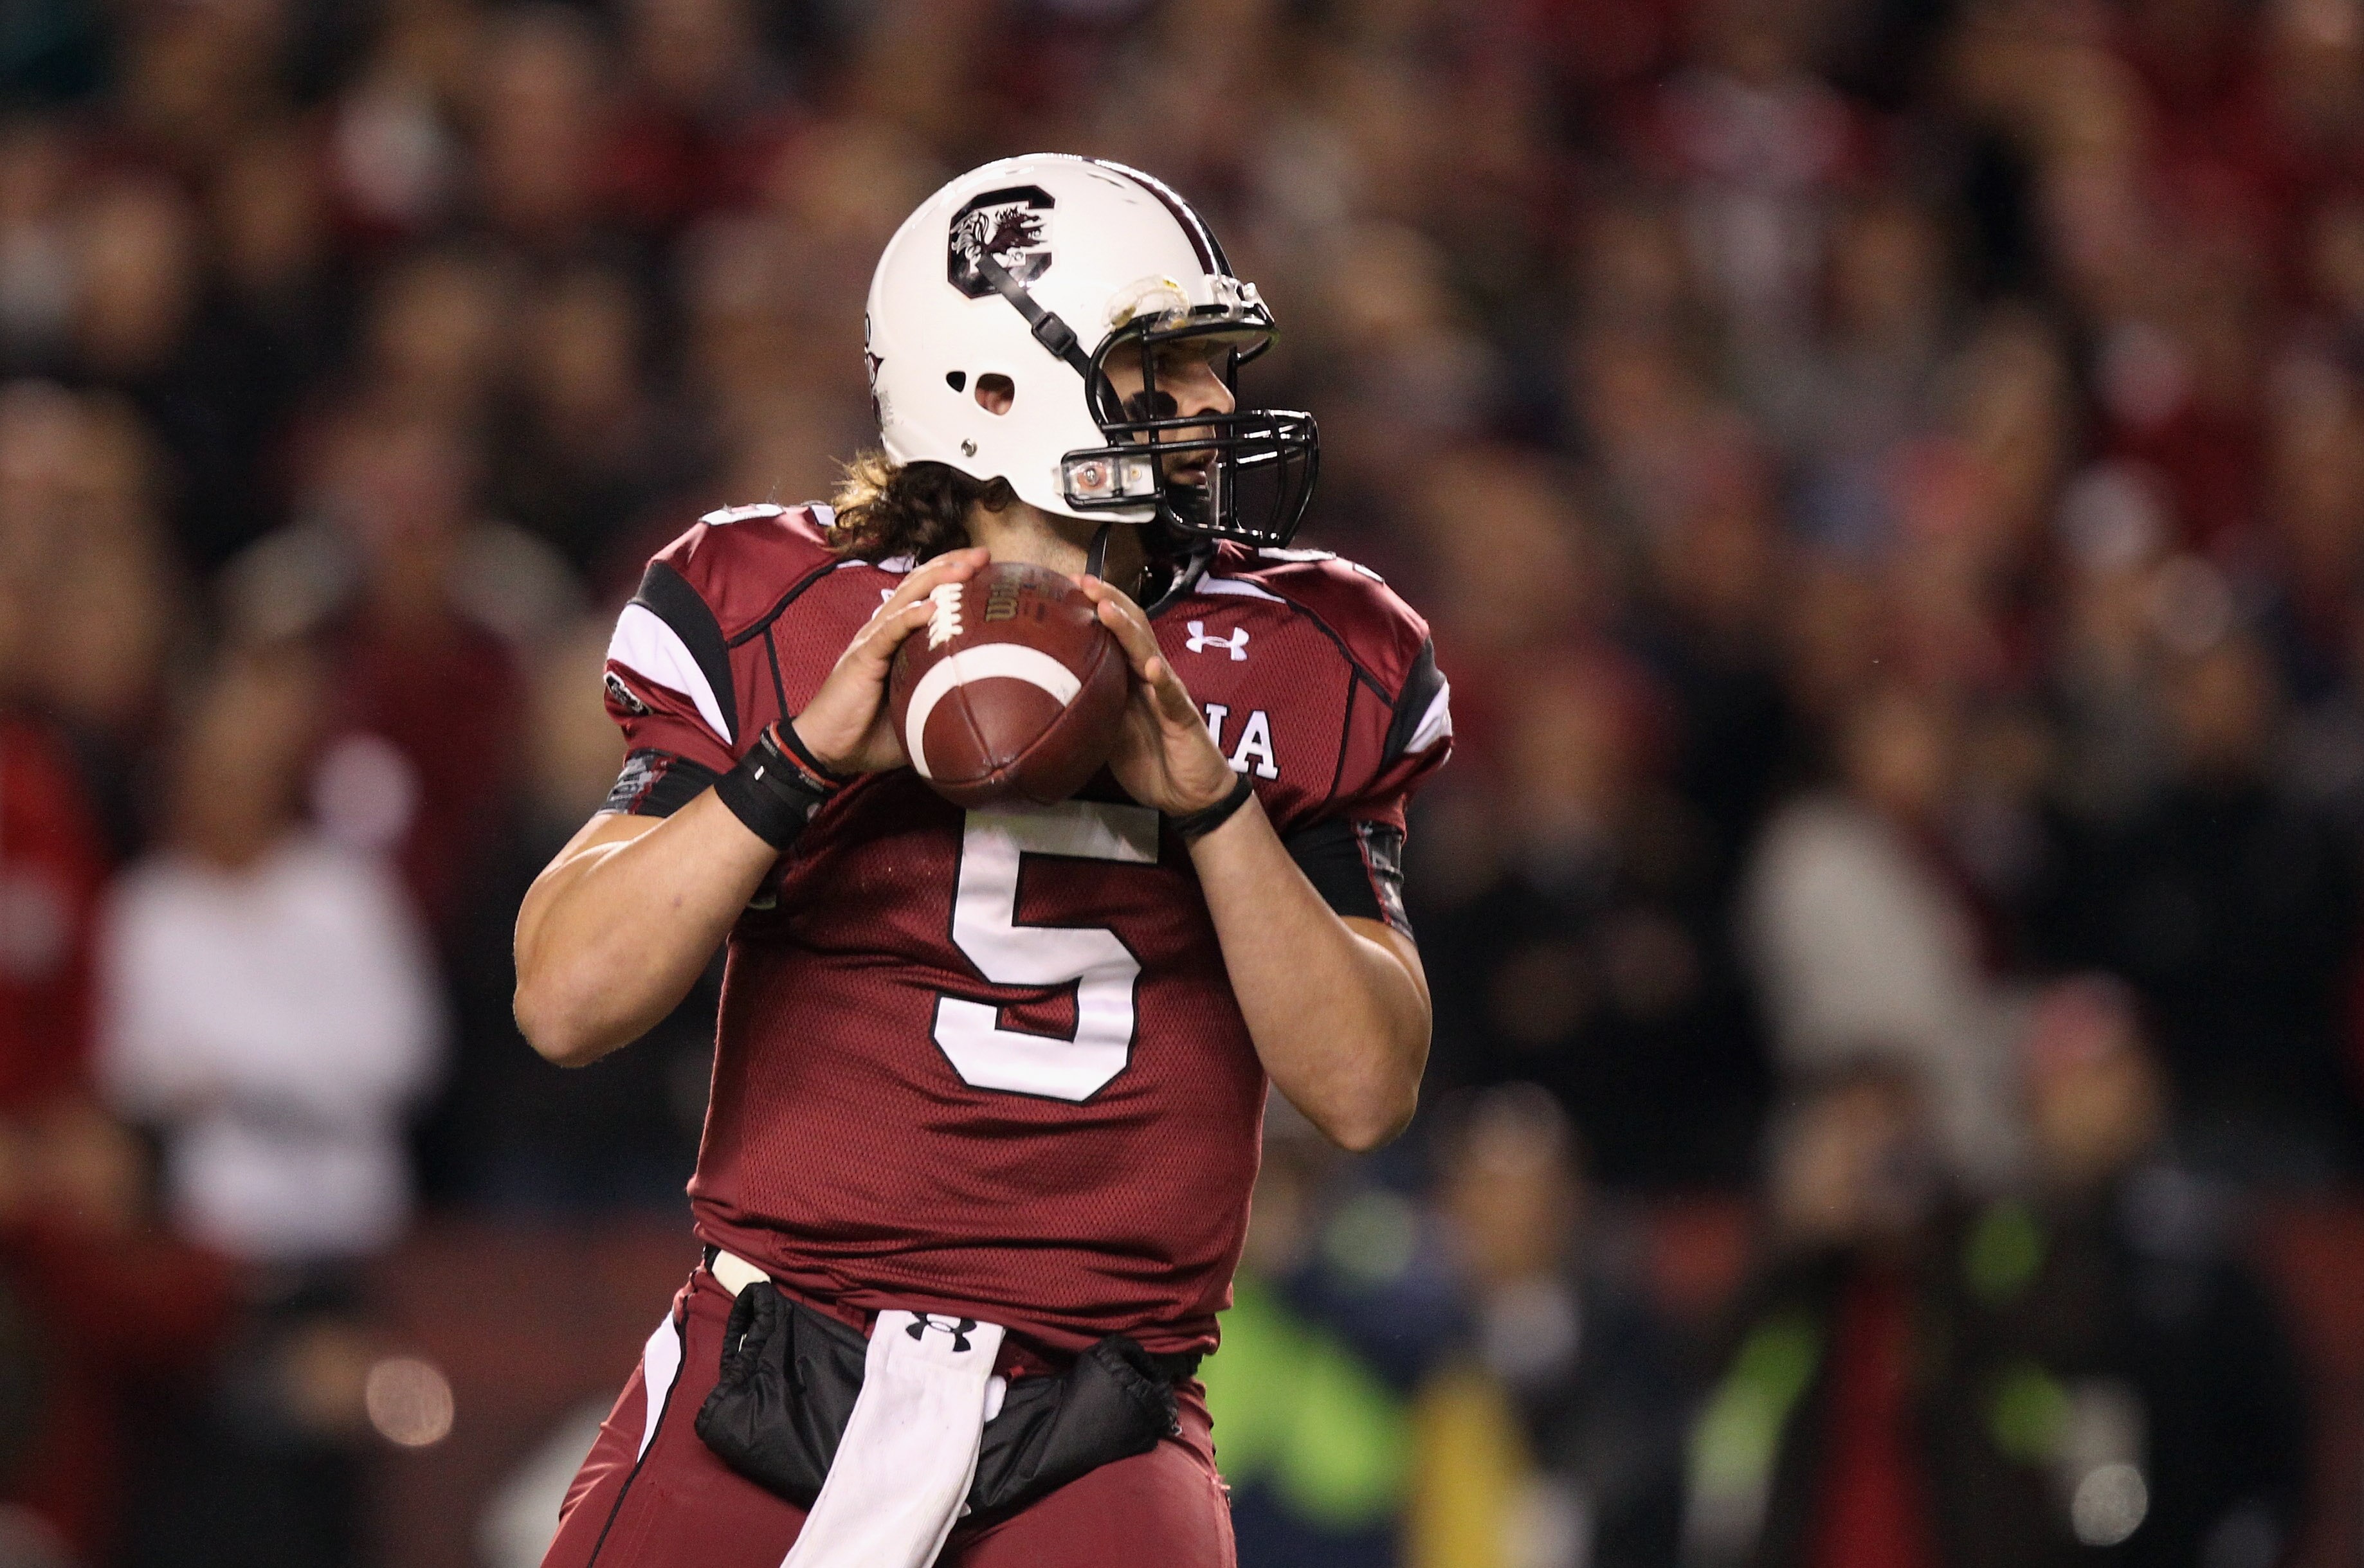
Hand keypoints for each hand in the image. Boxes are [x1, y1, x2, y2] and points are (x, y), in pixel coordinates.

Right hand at [791, 548, 989, 773]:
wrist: (828, 749)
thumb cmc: (871, 732)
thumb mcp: (917, 711)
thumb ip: (943, 699)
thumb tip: (985, 706)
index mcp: (897, 638)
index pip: (926, 595)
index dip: (953, 576)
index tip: (988, 566)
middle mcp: (884, 630)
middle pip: (919, 584)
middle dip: (952, 564)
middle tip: (984, 554)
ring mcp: (871, 640)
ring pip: (906, 598)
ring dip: (937, 579)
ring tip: (965, 567)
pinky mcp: (862, 657)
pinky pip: (889, 632)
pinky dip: (910, 617)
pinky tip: (932, 607)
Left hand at [1075, 576, 1240, 815]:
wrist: (1190, 795)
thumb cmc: (1150, 761)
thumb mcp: (1108, 732)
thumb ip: (1087, 709)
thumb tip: (1043, 699)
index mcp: (1131, 679)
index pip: (1114, 633)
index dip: (1095, 608)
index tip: (1067, 585)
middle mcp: (1151, 678)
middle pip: (1132, 630)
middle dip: (1110, 602)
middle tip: (1085, 581)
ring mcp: (1169, 694)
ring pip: (1148, 653)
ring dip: (1128, 630)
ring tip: (1108, 609)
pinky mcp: (1184, 718)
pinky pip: (1172, 697)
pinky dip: (1163, 681)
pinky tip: (1152, 667)